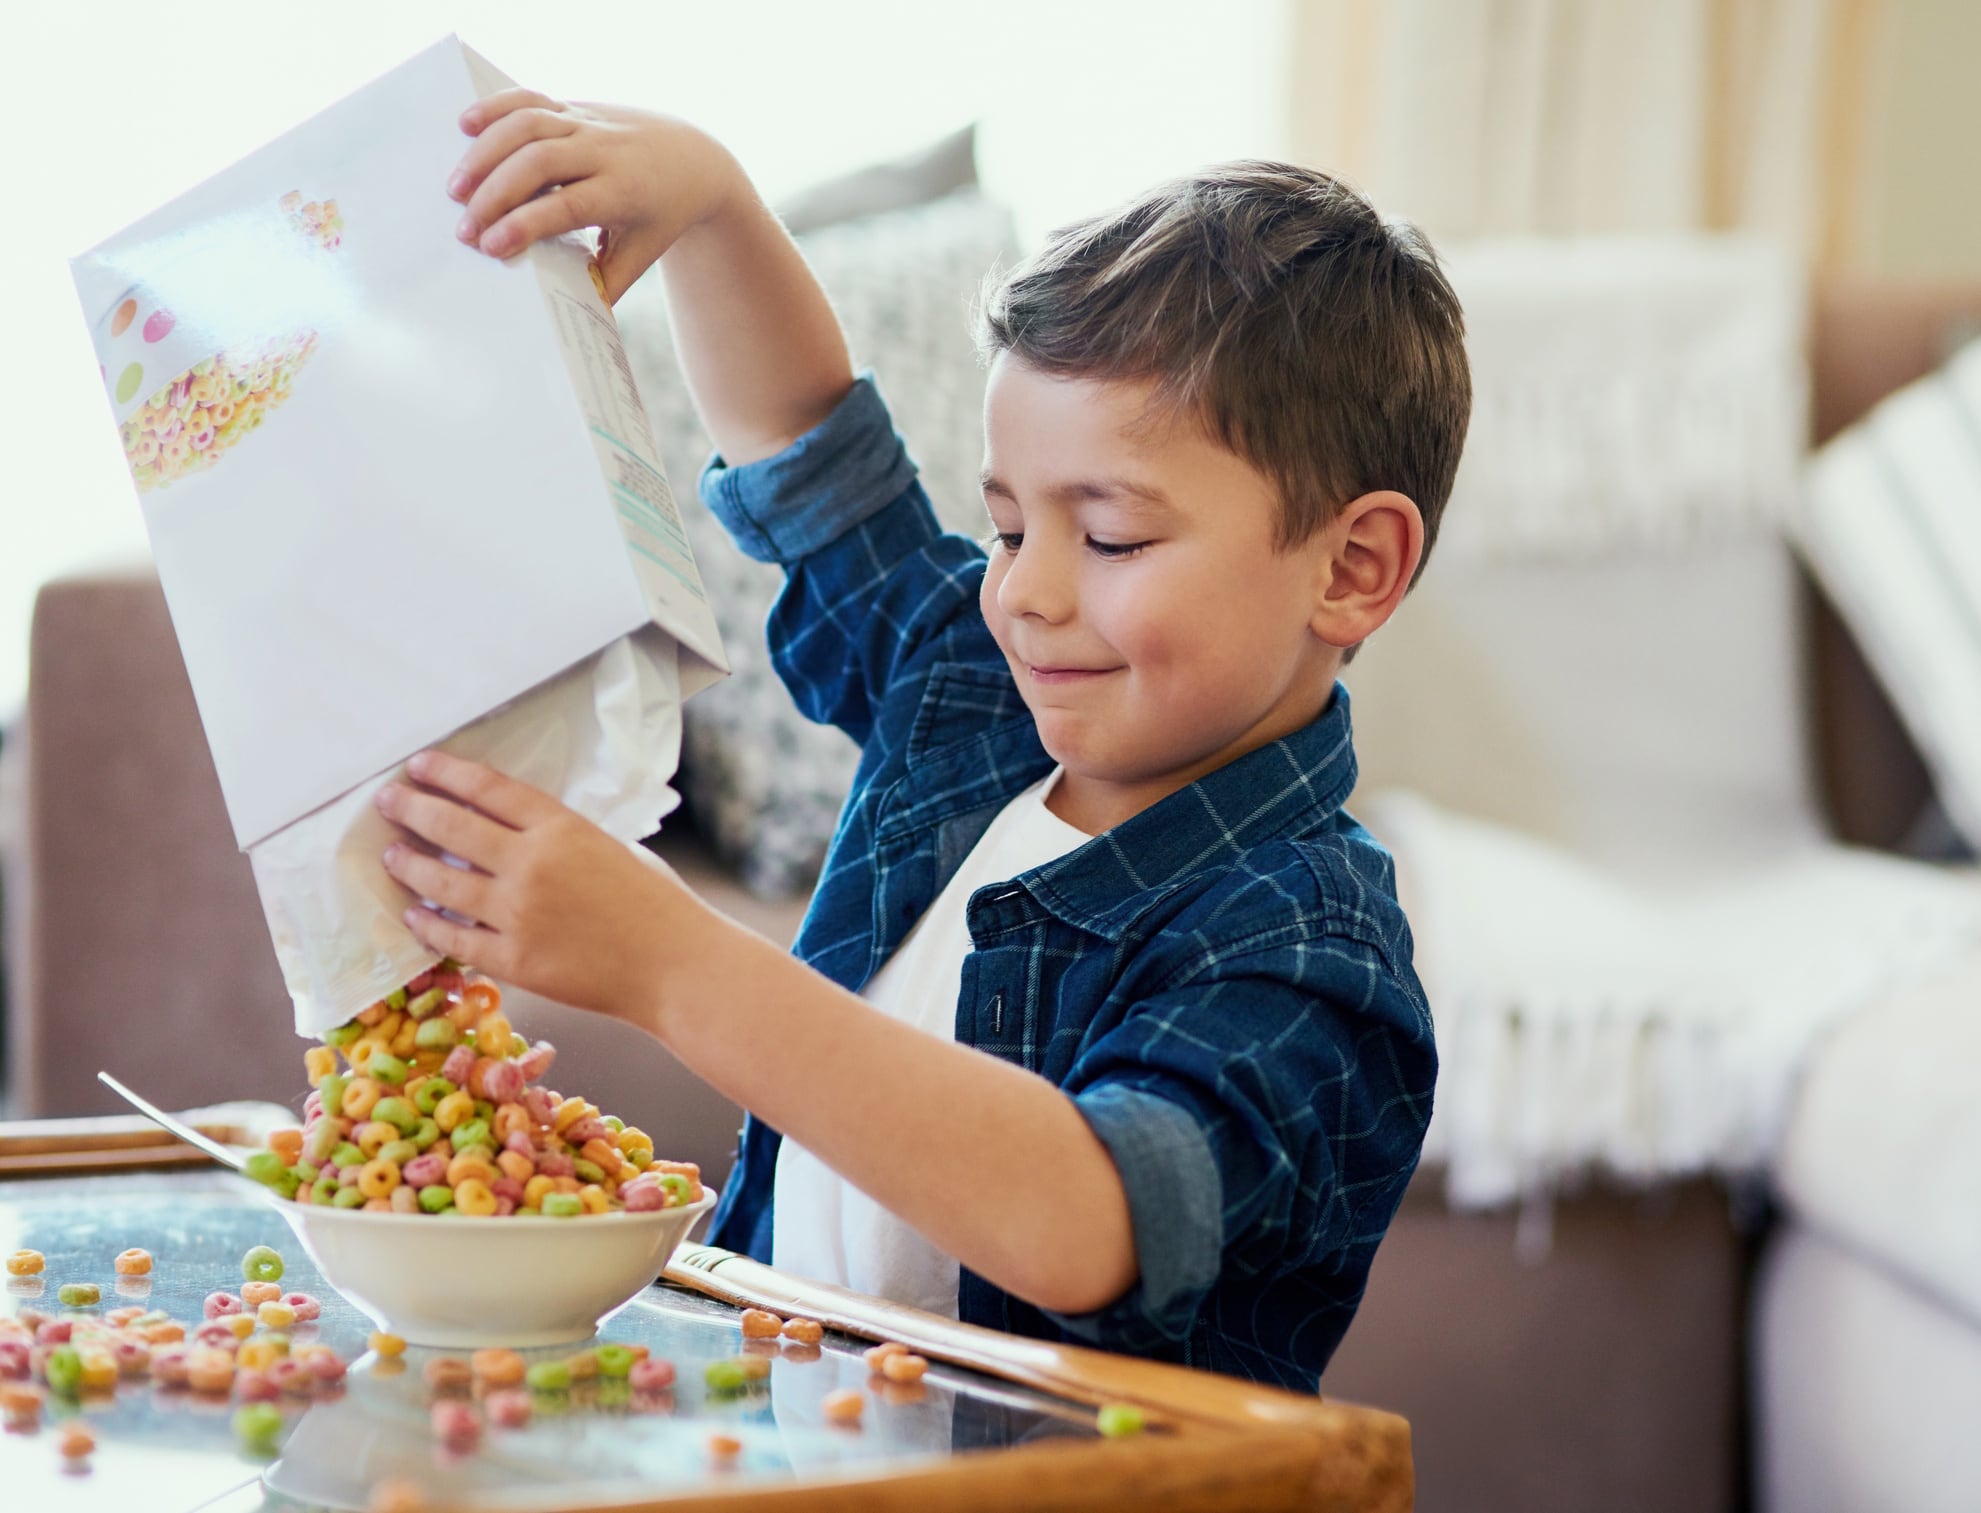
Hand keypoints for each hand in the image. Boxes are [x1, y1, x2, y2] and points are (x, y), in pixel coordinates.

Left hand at [375, 749, 697, 1023]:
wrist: (676, 966)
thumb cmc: (657, 903)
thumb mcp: (611, 847)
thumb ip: (561, 837)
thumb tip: (513, 833)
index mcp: (561, 827)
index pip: (487, 789)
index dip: (446, 772)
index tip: (418, 765)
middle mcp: (531, 864)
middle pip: (451, 827)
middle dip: (411, 809)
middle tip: (386, 803)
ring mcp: (518, 914)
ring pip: (441, 883)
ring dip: (408, 865)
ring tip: (391, 854)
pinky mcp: (513, 960)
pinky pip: (454, 938)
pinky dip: (427, 924)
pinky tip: (413, 914)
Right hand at [448, 90, 741, 301]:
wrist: (694, 161)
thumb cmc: (661, 216)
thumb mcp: (642, 254)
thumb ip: (607, 283)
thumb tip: (568, 323)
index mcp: (623, 191)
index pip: (567, 205)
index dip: (525, 223)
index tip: (491, 247)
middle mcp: (604, 151)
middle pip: (539, 162)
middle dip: (495, 194)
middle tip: (464, 228)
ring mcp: (588, 123)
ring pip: (529, 124)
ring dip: (486, 152)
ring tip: (455, 187)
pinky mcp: (574, 107)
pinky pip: (531, 97)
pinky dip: (496, 106)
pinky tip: (466, 125)